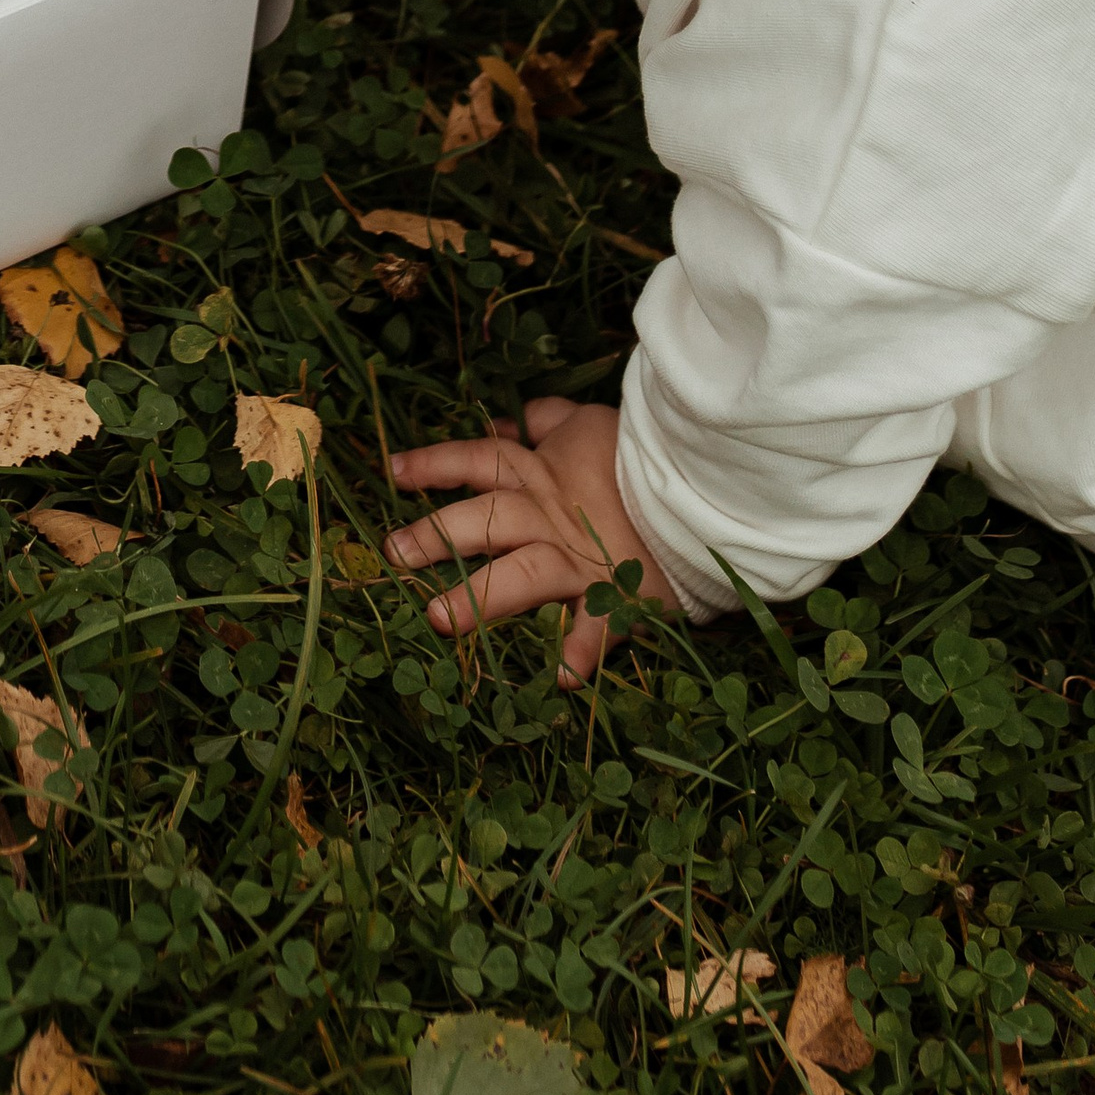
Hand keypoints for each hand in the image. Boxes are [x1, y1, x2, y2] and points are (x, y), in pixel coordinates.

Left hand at [384, 398, 677, 684]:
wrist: (701, 482)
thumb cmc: (641, 455)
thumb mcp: (590, 424)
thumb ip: (549, 423)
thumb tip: (518, 419)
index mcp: (540, 474)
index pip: (476, 460)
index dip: (434, 463)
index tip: (393, 472)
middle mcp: (550, 515)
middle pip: (485, 519)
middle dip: (436, 534)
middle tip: (394, 553)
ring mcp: (582, 558)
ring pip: (524, 572)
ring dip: (482, 597)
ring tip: (440, 620)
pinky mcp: (622, 593)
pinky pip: (603, 624)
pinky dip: (586, 648)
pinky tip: (564, 675)